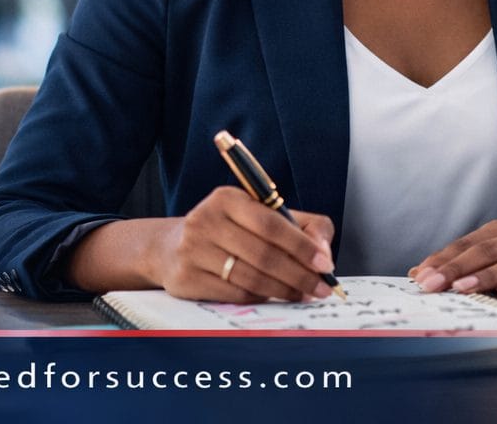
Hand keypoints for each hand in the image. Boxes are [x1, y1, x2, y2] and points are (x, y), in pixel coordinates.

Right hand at [148, 186, 336, 302]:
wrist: (171, 248)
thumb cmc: (228, 232)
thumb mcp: (260, 215)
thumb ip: (301, 226)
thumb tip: (323, 252)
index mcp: (227, 198)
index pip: (271, 223)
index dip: (301, 246)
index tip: (325, 264)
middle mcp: (206, 220)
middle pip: (263, 254)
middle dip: (299, 275)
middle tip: (321, 288)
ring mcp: (193, 250)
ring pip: (251, 278)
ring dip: (284, 291)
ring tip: (303, 295)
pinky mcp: (186, 278)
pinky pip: (235, 294)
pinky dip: (261, 298)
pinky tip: (273, 297)